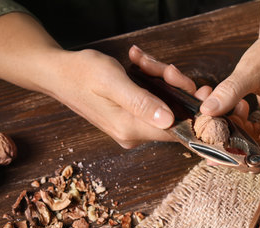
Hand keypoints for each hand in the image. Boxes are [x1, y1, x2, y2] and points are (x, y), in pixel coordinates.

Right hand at [39, 45, 204, 147]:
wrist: (57, 73)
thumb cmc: (82, 73)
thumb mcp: (112, 82)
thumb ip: (141, 102)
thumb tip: (169, 120)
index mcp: (130, 129)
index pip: (176, 130)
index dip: (193, 111)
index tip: (202, 90)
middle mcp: (133, 135)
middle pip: (172, 116)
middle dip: (172, 86)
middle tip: (158, 65)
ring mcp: (131, 128)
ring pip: (163, 105)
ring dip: (160, 80)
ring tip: (141, 61)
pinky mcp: (129, 119)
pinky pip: (152, 102)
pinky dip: (150, 82)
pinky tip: (138, 65)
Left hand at [200, 35, 259, 165]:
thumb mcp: (250, 69)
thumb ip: (229, 91)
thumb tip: (207, 111)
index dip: (236, 154)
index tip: (211, 148)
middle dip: (234, 147)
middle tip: (210, 134)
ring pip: (258, 149)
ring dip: (238, 137)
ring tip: (226, 114)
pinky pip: (259, 138)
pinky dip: (243, 130)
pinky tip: (236, 111)